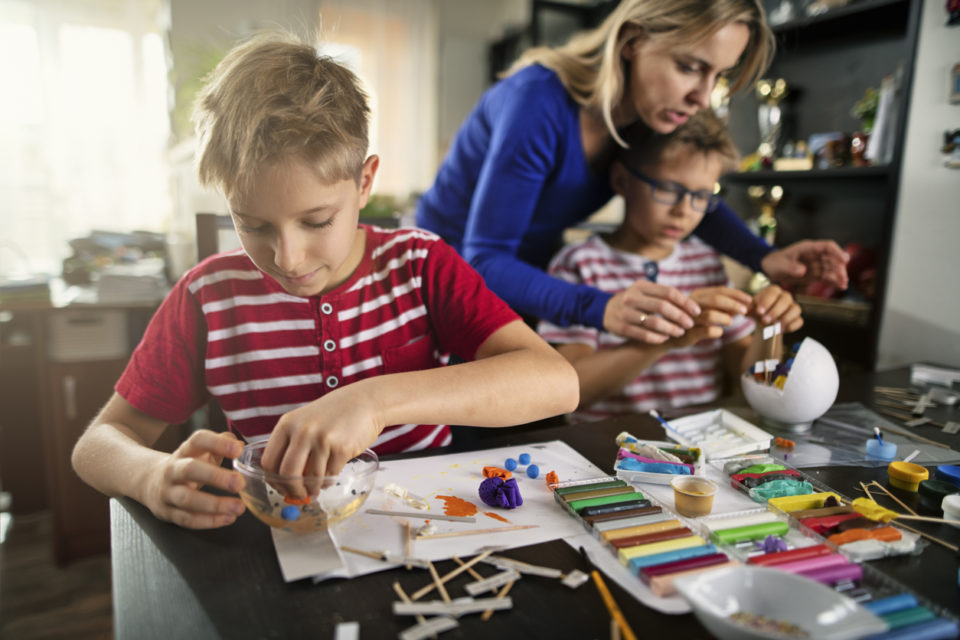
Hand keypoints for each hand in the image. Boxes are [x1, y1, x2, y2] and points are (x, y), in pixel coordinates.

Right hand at [140, 430, 245, 528]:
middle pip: (190, 470)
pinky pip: (187, 519)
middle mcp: (173, 470)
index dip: (218, 443)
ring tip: (238, 507)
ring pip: (187, 499)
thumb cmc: (186, 465)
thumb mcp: (200, 451)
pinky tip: (228, 518)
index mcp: (184, 451)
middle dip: (216, 477)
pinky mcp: (167, 513)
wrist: (149, 482)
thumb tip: (241, 445)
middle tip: (239, 483)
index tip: (238, 450)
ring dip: (215, 505)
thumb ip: (221, 444)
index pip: (198, 440)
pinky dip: (209, 521)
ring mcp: (167, 492)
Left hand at [261, 386, 383, 492]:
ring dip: (314, 487)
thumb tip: (285, 482)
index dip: (274, 480)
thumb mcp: (305, 422)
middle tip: (298, 495)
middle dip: (293, 490)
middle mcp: (302, 431)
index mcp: (287, 424)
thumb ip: (292, 445)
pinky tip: (331, 474)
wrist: (365, 401)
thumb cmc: (335, 413)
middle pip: (287, 473)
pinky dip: (329, 481)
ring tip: (319, 484)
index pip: (269, 461)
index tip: (281, 488)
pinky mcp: (341, 448)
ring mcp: (322, 439)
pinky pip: (330, 475)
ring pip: (311, 478)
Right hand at [603, 280, 699, 343]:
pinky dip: (656, 338)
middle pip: (662, 306)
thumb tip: (690, 304)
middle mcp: (632, 297)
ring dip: (670, 329)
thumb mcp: (643, 292)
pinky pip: (643, 334)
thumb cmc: (632, 302)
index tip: (696, 311)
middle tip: (690, 324)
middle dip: (680, 316)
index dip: (685, 302)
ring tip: (679, 333)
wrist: (603, 310)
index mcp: (641, 286)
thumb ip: (662, 296)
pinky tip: (664, 339)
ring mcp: (625, 312)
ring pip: (653, 322)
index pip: (668, 292)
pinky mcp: (621, 327)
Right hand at [688, 287, 752, 327]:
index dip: (737, 294)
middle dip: (734, 304)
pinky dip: (717, 331)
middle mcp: (692, 304)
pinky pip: (707, 331)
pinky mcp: (689, 333)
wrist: (670, 336)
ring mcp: (689, 319)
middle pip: (716, 299)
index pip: (720, 290)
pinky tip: (719, 332)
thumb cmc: (695, 320)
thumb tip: (746, 305)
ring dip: (725, 318)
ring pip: (710, 315)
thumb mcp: (708, 309)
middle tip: (745, 311)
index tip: (750, 299)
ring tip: (730, 322)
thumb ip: (724, 306)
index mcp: (698, 295)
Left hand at [751, 284, 802, 332]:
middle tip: (764, 321)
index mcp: (773, 290)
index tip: (759, 311)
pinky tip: (782, 330)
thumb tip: (744, 310)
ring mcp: (793, 306)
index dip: (766, 302)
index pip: (772, 293)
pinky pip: (799, 321)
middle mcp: (785, 296)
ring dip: (784, 319)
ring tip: (774, 327)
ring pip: (795, 310)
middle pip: (785, 300)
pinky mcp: (797, 317)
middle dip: (775, 311)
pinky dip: (791, 326)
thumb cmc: (758, 312)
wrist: (765, 321)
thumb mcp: (750, 309)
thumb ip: (747, 308)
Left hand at [761, 240, 849, 289]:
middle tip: (843, 278)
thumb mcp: (781, 264)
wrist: (770, 270)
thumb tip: (803, 270)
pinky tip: (841, 287)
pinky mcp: (815, 274)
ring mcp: (816, 265)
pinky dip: (834, 281)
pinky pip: (827, 277)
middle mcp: (815, 255)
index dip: (837, 252)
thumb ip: (791, 267)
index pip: (827, 246)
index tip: (844, 260)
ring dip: (838, 276)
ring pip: (832, 269)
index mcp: (808, 248)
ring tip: (843, 285)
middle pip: (833, 259)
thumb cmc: (775, 262)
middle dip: (839, 268)